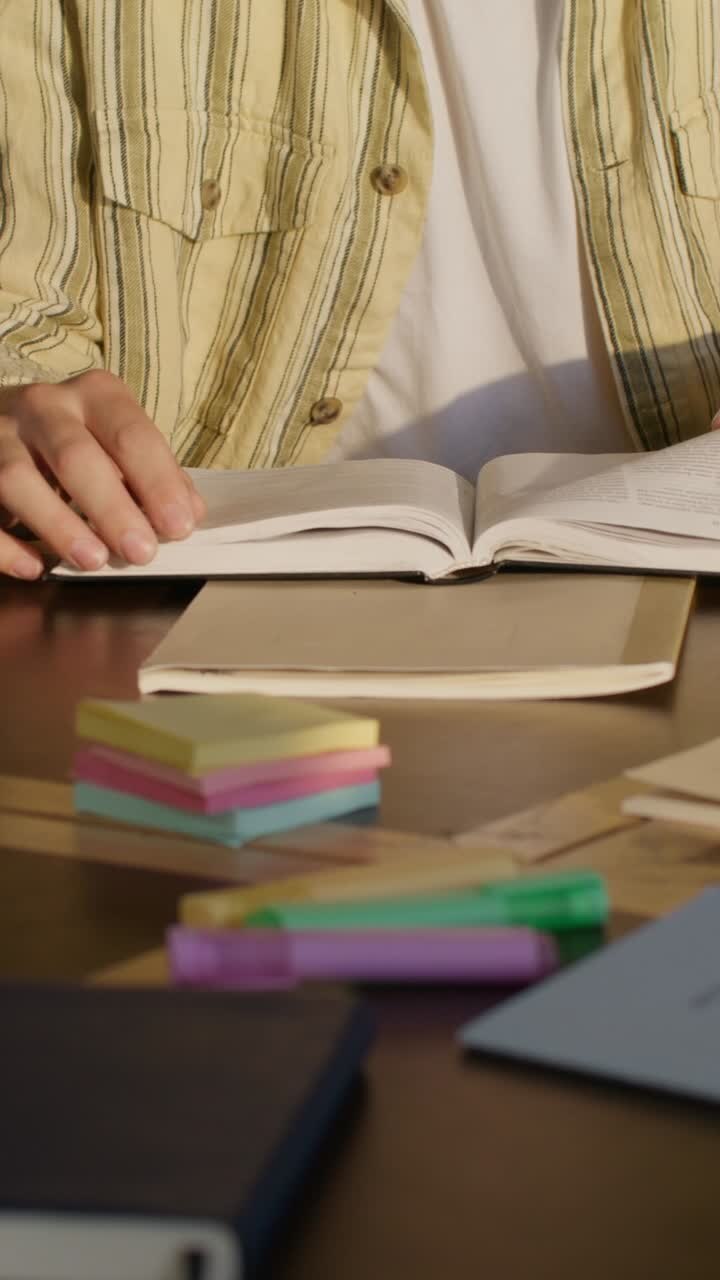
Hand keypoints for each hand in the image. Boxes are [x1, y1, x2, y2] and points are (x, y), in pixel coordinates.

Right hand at [0, 370, 204, 578]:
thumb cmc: (74, 440)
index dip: (157, 481)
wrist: (2, 423)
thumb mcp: (116, 443)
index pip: (130, 434)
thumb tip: (187, 513)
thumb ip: (152, 476)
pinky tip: (34, 568)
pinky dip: (6, 544)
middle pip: (75, 456)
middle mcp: (42, 407)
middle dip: (112, 507)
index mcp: (92, 396)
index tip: (179, 526)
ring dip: (59, 524)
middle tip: (141, 551)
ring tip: (93, 560)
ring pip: (18, 478)